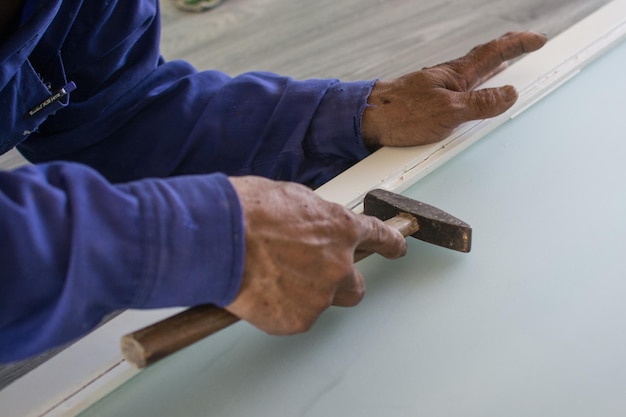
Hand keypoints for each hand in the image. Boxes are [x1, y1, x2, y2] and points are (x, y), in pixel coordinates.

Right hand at [226, 176, 406, 334]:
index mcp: (340, 228)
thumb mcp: (292, 200)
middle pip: (356, 287)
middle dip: (340, 283)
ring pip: (322, 303)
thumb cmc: (247, 210)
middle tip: (311, 276)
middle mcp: (339, 265)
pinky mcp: (297, 320)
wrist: (220, 236)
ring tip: (272, 278)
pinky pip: (294, 319)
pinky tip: (260, 291)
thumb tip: (310, 230)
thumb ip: (314, 220)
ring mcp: (320, 296)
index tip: (397, 248)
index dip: (391, 244)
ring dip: (305, 296)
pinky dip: (280, 310)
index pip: (379, 237)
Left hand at [362, 31, 547, 148]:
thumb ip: (479, 104)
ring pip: (472, 71)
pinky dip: (474, 83)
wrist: (366, 119)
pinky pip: (459, 86)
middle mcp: (448, 77)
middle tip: (527, 43)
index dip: (518, 44)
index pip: (494, 53)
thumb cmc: (400, 114)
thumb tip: (509, 93)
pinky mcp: (427, 99)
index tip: (538, 39)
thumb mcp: (446, 112)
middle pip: (485, 57)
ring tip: (506, 63)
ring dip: (492, 65)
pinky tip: (470, 92)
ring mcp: (437, 87)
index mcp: (456, 75)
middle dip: (509, 49)